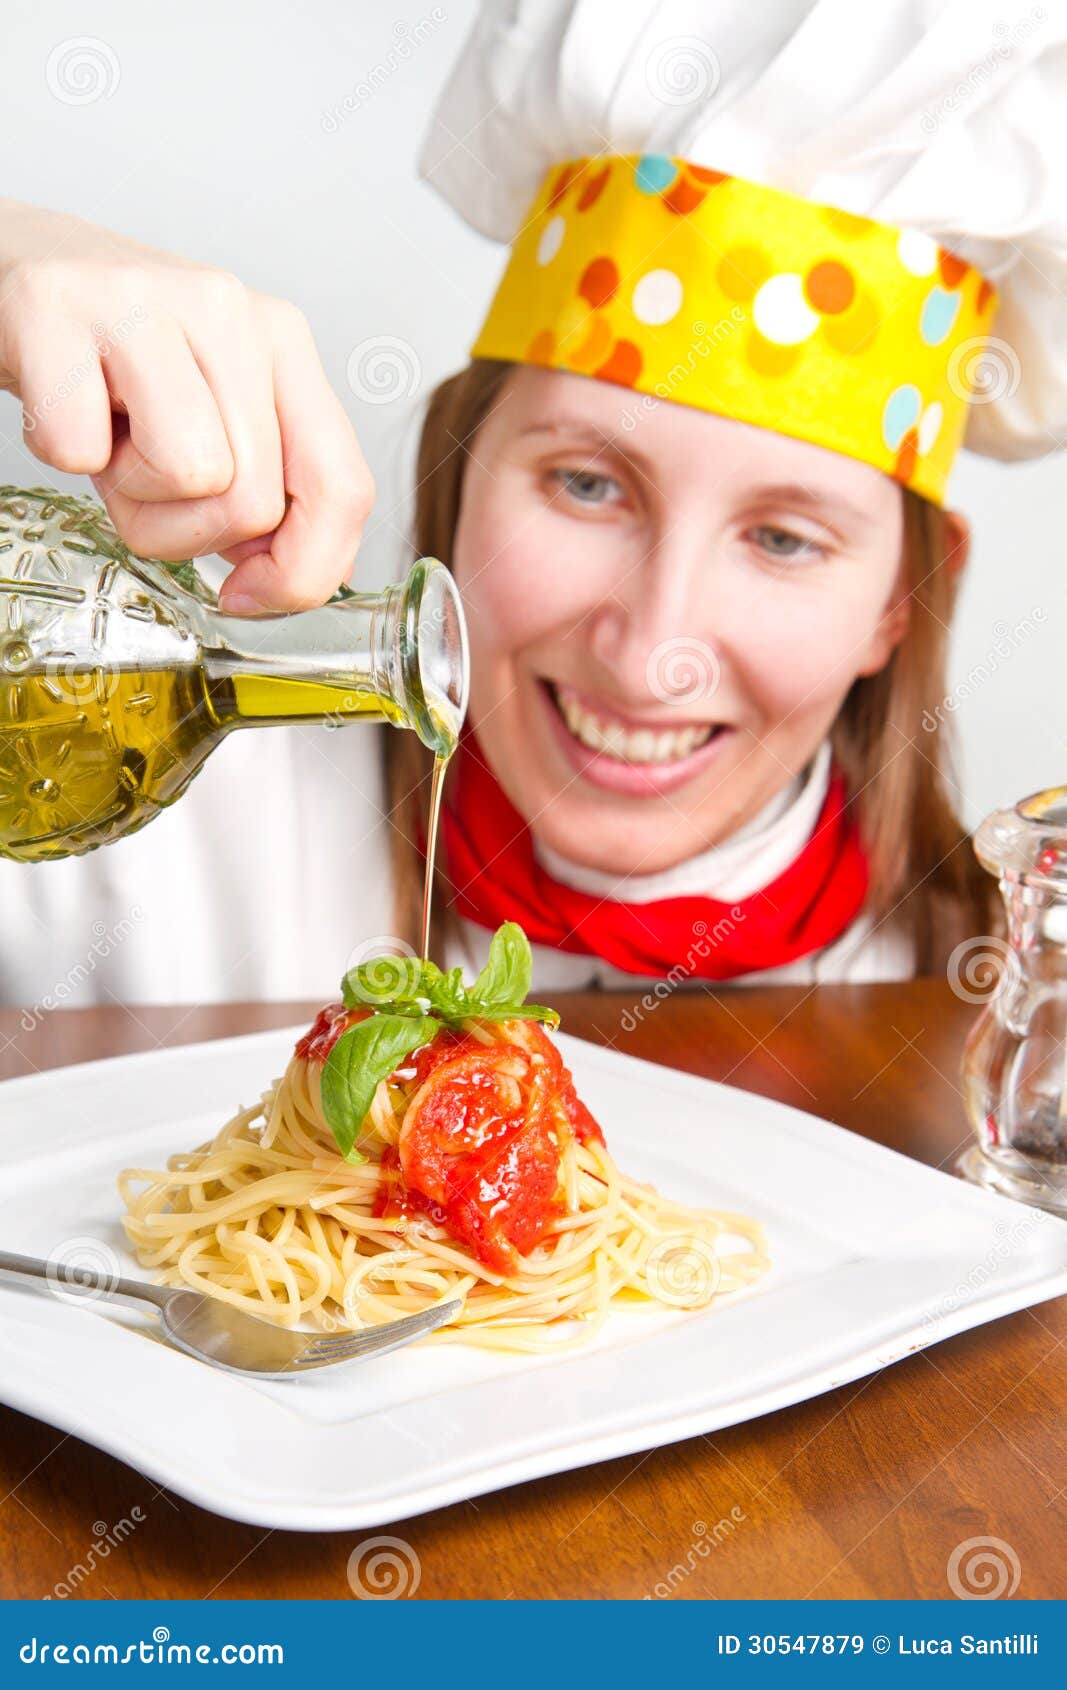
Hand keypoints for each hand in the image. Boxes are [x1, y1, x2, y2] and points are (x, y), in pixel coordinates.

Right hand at [0, 199, 372, 611]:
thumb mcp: (215, 421)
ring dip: (134, 493)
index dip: (300, 572)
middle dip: (192, 528)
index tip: (247, 592)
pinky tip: (66, 408)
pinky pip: (80, 449)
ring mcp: (143, 301)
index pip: (343, 488)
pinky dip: (63, 454)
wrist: (15, 270)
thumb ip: (272, 490)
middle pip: (255, 500)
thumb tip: (300, 577)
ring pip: (189, 473)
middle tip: (149, 477)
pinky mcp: (55, 309)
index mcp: (281, 342)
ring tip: (113, 439)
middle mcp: (227, 311)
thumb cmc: (118, 363)